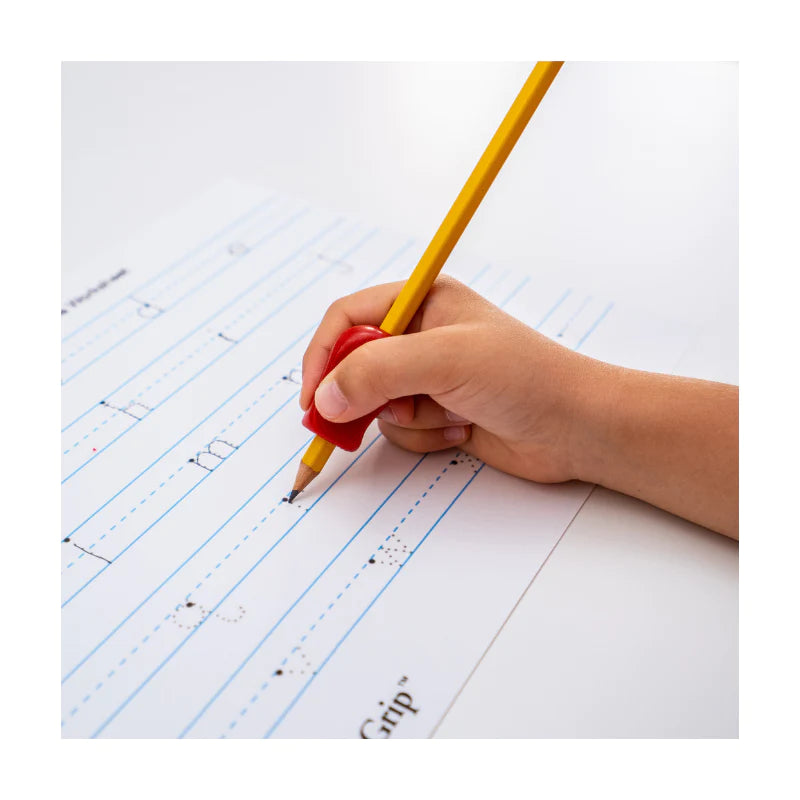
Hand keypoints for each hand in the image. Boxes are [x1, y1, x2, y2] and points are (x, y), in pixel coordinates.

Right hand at [300, 276, 598, 483]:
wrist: (574, 427)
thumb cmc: (524, 377)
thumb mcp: (446, 360)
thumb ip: (378, 372)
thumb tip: (325, 399)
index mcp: (421, 301)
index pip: (348, 319)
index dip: (323, 356)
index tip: (313, 398)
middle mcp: (421, 336)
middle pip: (354, 364)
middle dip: (360, 396)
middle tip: (354, 423)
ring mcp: (429, 377)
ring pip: (376, 403)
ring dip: (407, 418)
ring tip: (449, 414)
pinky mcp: (439, 412)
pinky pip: (402, 429)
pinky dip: (426, 436)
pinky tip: (463, 429)